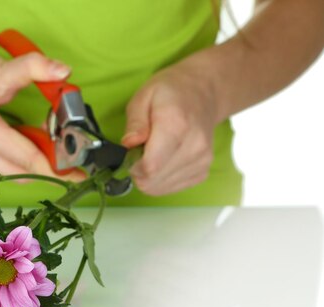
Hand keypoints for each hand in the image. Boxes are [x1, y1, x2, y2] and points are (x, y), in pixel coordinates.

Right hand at [0, 34, 85, 180]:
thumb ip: (34, 69)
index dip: (56, 168)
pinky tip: (24, 140)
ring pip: (9, 172)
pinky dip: (16, 158)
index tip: (78, 174)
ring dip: (31, 162)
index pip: (26, 158)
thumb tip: (63, 72)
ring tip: (46, 140)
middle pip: (20, 172)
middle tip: (70, 158)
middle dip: (47, 167)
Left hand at [121, 62, 218, 195]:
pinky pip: (172, 187)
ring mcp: (201, 160)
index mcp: (176, 125)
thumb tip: (129, 144)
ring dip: (149, 176)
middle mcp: (194, 146)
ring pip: (160, 187)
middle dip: (138, 172)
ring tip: (154, 153)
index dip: (133, 166)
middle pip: (153, 180)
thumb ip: (135, 122)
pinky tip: (164, 160)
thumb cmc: (172, 93)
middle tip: (140, 151)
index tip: (131, 154)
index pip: (150, 166)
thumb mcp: (144, 96)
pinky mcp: (202, 171)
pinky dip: (161, 179)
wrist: (204, 93)